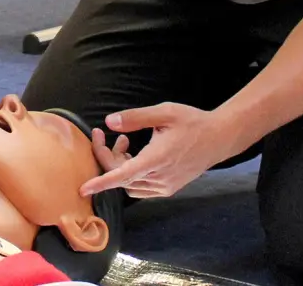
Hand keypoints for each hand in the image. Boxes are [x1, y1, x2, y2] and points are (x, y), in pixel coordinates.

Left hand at [79, 103, 239, 199]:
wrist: (220, 138)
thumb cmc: (192, 122)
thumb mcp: (164, 112)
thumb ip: (135, 118)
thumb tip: (109, 122)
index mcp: (157, 159)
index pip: (122, 176)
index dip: (101, 182)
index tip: (83, 189)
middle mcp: (160, 178)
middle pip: (121, 177)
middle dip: (107, 157)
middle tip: (103, 134)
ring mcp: (165, 186)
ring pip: (129, 184)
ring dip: (119, 166)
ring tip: (125, 142)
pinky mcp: (169, 188)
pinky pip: (140, 187)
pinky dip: (131, 174)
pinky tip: (135, 155)